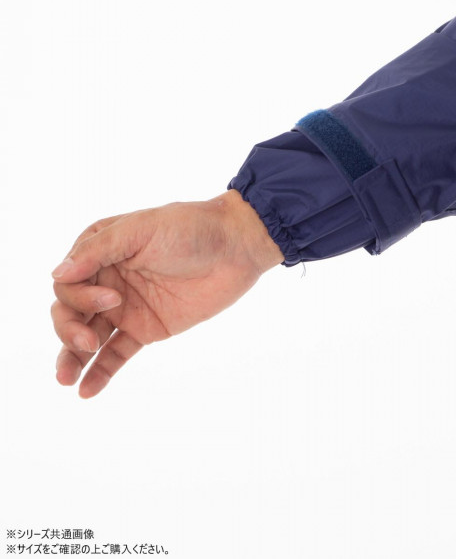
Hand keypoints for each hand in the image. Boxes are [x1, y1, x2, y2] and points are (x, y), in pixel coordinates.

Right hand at [51, 189, 283, 397]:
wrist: (236, 247)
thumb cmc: (189, 227)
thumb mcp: (140, 229)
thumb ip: (97, 251)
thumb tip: (56, 274)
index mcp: (99, 251)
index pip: (67, 283)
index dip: (77, 297)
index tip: (111, 298)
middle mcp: (106, 279)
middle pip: (71, 312)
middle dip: (70, 329)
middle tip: (89, 340)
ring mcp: (125, 307)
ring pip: (88, 336)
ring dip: (72, 357)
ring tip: (65, 379)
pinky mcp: (147, 329)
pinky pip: (116, 354)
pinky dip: (101, 372)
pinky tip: (86, 391)